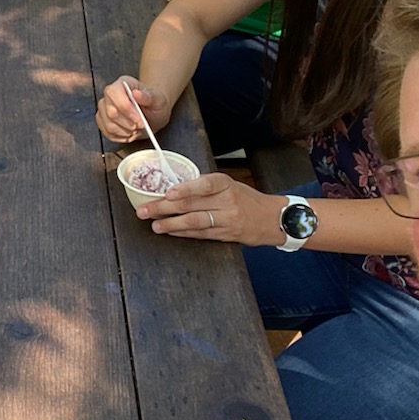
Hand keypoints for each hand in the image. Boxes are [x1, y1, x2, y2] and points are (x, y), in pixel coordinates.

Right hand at [96, 74, 171, 143]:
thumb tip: (136, 93)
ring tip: (136, 129)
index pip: (113, 92)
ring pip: (109, 125)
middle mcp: (110, 95)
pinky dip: (121, 137)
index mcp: (122, 84)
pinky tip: (130, 133)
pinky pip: (108, 133)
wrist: (153, 114)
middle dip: (128, 123)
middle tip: (140, 125)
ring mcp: (104, 109)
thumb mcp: (158, 99)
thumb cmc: (155, 104)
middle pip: (110, 112)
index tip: (138, 119)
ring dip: (125, 131)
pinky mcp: (103, 122)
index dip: (125, 107)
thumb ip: (148, 96)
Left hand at [135, 171, 279, 244]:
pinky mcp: (227, 235)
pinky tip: (171, 232)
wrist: (274, 219)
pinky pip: (201, 234)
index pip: (204, 184)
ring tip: (154, 225)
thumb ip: (205, 186)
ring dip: (171, 224)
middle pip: (191, 204)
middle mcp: (227, 201)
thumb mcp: (230, 185)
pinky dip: (183, 233)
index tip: (167, 192)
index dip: (185, 189)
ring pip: (194, 222)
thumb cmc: (248, 199)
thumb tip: (174, 188)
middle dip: (164, 207)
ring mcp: (227, 220)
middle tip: (144, 210)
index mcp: (226, 184)